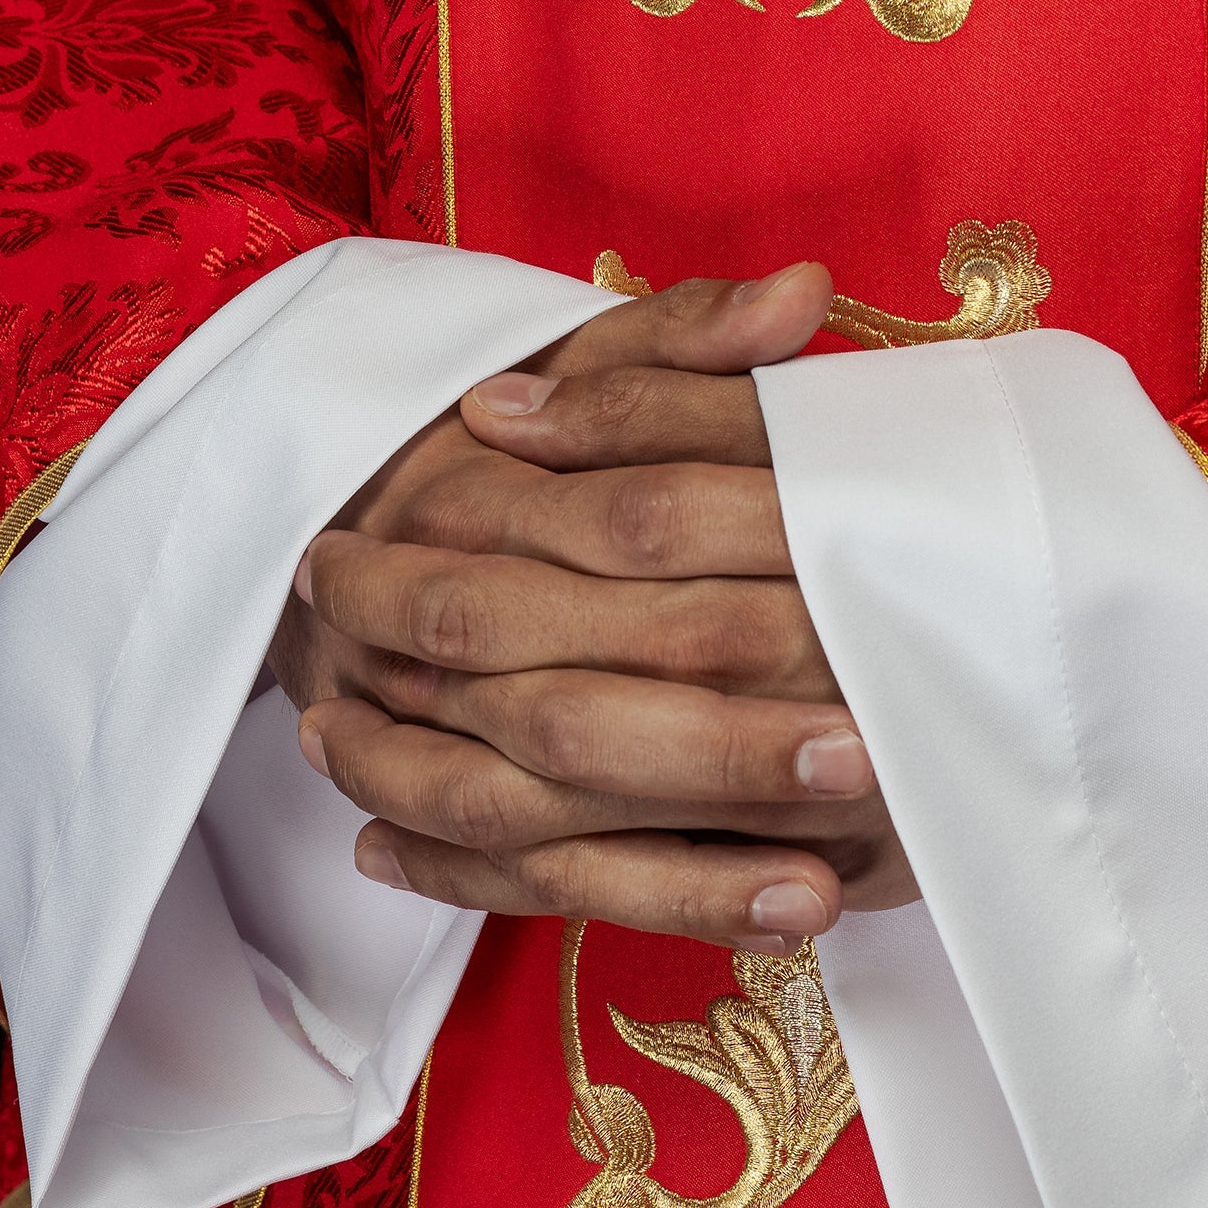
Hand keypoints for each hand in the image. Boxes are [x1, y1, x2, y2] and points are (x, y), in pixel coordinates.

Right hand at [274, 263, 916, 948]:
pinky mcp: (466, 817)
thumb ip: (692, 333)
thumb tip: (803, 291)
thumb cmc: (510, 431)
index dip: (720, 561)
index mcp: (470, 492)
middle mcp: (438, 630)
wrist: (341, 523)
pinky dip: (664, 906)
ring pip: (551, 820)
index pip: (609, 536)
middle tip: (866, 761)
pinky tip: (790, 917)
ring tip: (832, 880)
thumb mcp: (585, 352)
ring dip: (694, 861)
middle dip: (720, 747)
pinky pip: (550, 888)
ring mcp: (434, 739)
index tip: (855, 601)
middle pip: (576, 707)